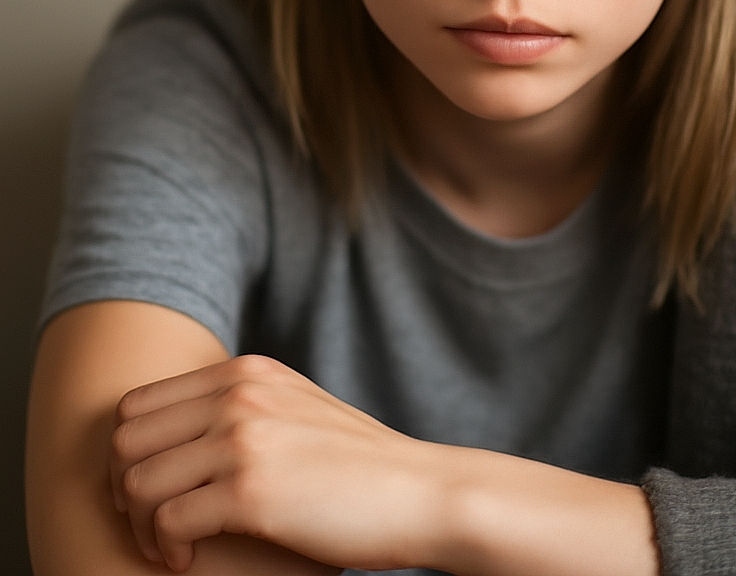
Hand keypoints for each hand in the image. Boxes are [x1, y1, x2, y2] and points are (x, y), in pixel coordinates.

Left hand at [110, 355, 444, 572]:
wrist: (418, 491)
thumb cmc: (359, 464)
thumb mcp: (297, 409)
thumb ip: (246, 404)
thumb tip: (177, 433)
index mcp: (248, 371)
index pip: (138, 403)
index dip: (129, 454)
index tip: (151, 489)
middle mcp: (240, 393)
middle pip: (125, 438)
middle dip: (124, 488)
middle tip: (152, 521)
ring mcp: (244, 437)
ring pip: (137, 482)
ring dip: (141, 525)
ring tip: (171, 544)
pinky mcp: (251, 489)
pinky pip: (166, 521)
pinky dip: (167, 549)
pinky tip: (190, 558)